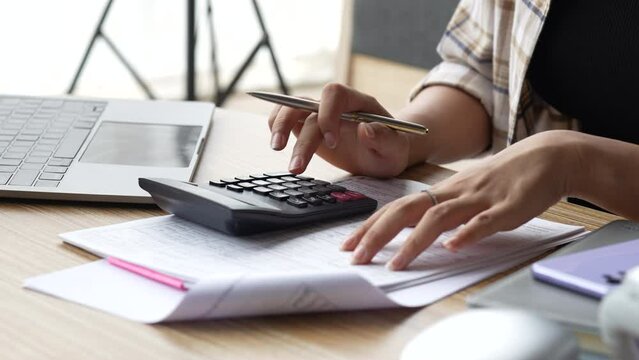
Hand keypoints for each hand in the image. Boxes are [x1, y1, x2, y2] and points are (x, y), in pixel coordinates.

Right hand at [268, 83, 409, 176]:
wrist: (382, 153)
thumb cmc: (390, 148)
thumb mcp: (395, 148)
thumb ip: (385, 138)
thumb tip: (365, 129)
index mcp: (358, 102)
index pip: (335, 95)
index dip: (328, 115)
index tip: (332, 143)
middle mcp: (334, 104)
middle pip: (307, 105)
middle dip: (299, 133)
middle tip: (296, 164)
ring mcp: (318, 114)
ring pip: (290, 108)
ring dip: (280, 126)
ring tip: (277, 149)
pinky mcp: (306, 125)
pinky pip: (285, 117)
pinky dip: (276, 126)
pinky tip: (278, 144)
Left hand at [341, 130, 583, 269]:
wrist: (547, 157)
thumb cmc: (504, 178)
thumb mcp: (467, 193)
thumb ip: (443, 211)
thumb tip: (415, 230)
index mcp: (442, 192)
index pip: (397, 208)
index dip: (371, 226)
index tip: (349, 244)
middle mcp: (454, 193)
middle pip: (407, 210)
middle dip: (377, 234)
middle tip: (356, 257)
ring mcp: (479, 199)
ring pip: (439, 218)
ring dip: (413, 242)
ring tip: (395, 264)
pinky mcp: (507, 207)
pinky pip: (484, 221)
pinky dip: (467, 234)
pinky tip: (453, 247)